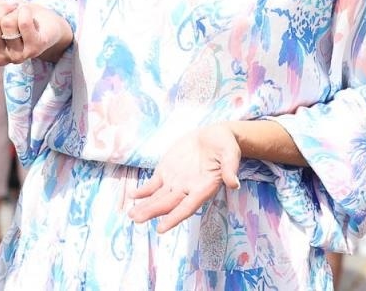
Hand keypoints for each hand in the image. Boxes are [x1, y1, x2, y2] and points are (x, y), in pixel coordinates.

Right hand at [0, 0, 73, 64]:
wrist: (47, 24)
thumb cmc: (17, 17)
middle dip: (0, 7)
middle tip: (10, 5)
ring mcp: (17, 57)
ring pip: (7, 23)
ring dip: (15, 9)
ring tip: (21, 11)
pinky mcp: (34, 49)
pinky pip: (24, 23)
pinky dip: (25, 11)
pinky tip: (28, 13)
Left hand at [128, 124, 242, 232]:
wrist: (214, 135)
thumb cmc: (225, 146)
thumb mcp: (230, 153)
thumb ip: (230, 168)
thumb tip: (234, 183)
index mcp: (203, 188)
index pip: (187, 207)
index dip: (174, 218)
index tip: (161, 228)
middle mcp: (188, 189)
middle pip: (168, 204)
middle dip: (152, 211)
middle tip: (136, 219)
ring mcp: (176, 181)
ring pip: (158, 197)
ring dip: (145, 206)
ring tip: (131, 214)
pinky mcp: (167, 170)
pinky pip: (153, 184)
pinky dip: (143, 191)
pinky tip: (133, 196)